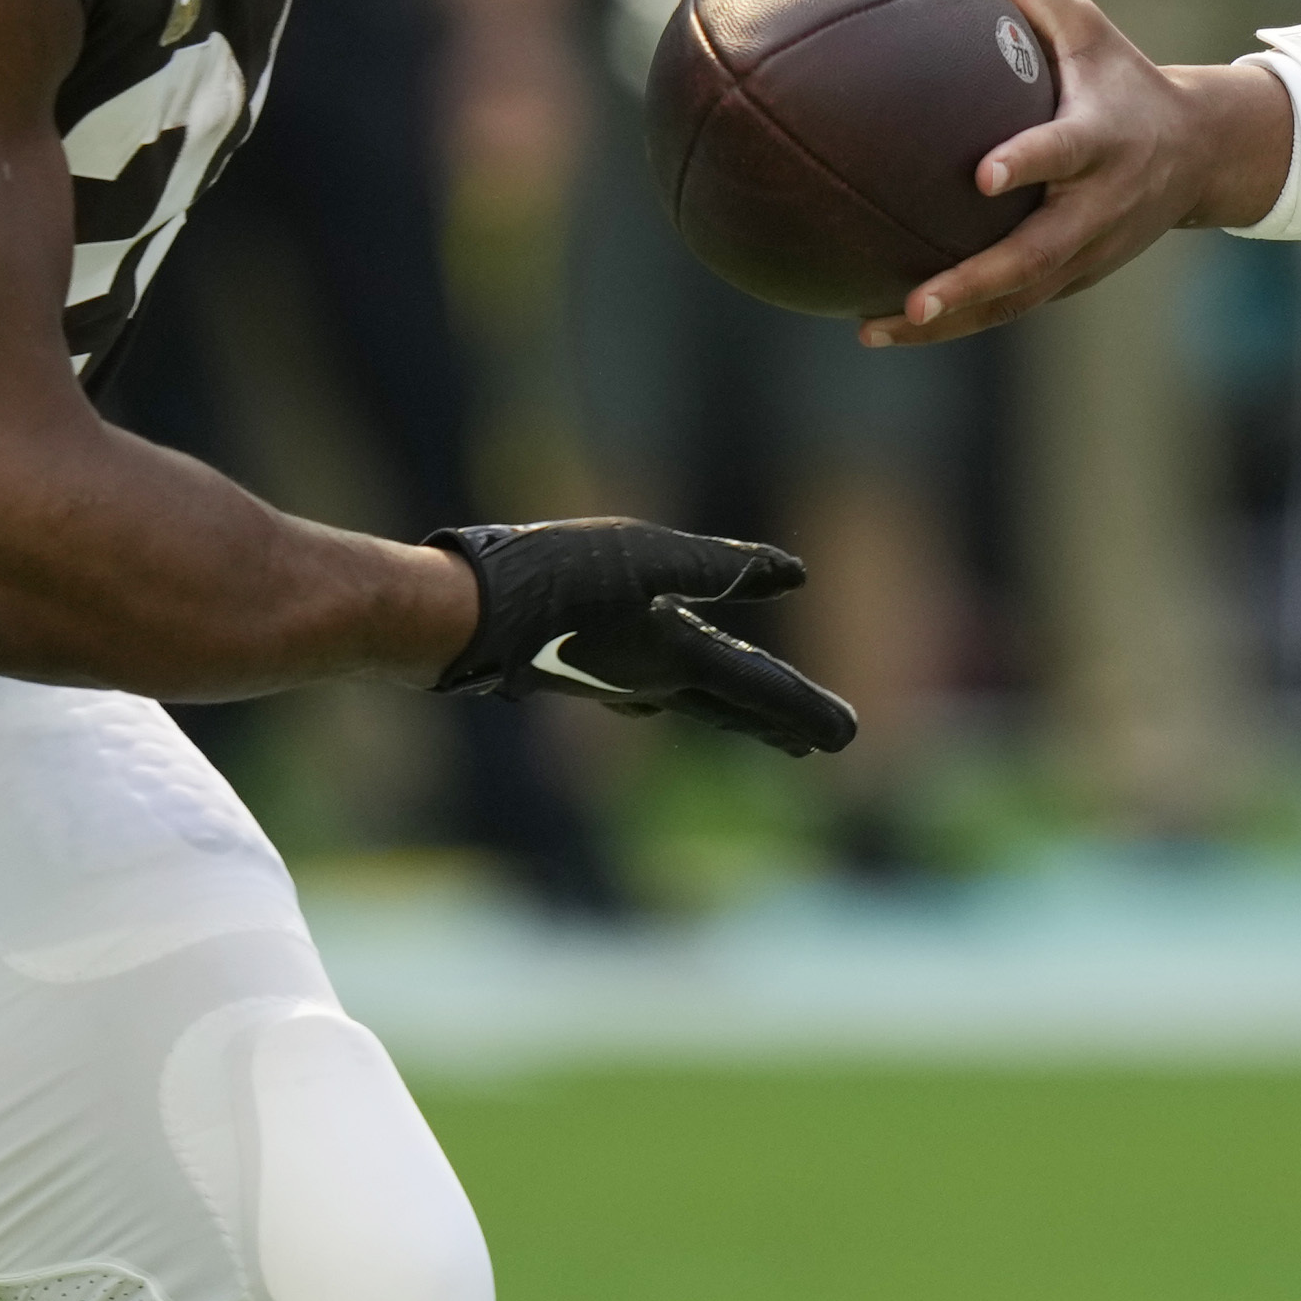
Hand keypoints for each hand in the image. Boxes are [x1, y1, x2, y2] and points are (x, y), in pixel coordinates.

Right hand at [426, 519, 857, 756]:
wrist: (452, 617)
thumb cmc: (550, 579)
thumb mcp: (645, 557)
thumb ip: (718, 567)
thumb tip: (794, 574)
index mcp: (674, 658)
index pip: (757, 687)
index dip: (804, 708)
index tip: (848, 738)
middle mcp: (648, 679)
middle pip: (730, 704)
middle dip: (780, 721)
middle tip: (825, 742)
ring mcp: (609, 676)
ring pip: (690, 697)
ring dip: (735, 709)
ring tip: (765, 724)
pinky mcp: (576, 664)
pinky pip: (643, 685)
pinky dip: (674, 689)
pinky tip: (657, 691)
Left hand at [861, 0, 1284, 346]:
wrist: (1202, 155)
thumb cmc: (1125, 78)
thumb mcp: (1084, 23)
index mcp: (1105, 137)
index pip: (1065, 152)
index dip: (1029, 163)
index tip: (982, 175)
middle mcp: (1100, 204)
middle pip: (1038, 254)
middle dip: (977, 281)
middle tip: (915, 298)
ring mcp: (1090, 252)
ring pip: (1020, 296)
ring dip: (952, 319)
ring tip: (874, 328)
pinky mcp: (1076, 278)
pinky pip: (1014, 305)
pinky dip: (959, 322)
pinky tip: (890, 328)